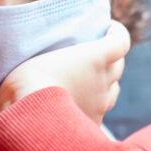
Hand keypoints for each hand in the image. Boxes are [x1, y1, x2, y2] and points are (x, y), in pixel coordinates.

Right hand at [0, 20, 129, 124]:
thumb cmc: (28, 80)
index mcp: (94, 58)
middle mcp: (102, 80)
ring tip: (87, 82)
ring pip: (112, 90)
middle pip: (119, 65)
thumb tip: (46, 45)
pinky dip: (91, 106)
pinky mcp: (92, 123)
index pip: (121, 41)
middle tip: (93, 55)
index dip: (117, 32)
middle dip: (111, 57)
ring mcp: (100, 104)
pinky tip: (75, 106)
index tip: (107, 27)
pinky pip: (99, 112)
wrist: (29, 117)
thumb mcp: (38, 54)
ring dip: (105, 83)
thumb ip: (52, 50)